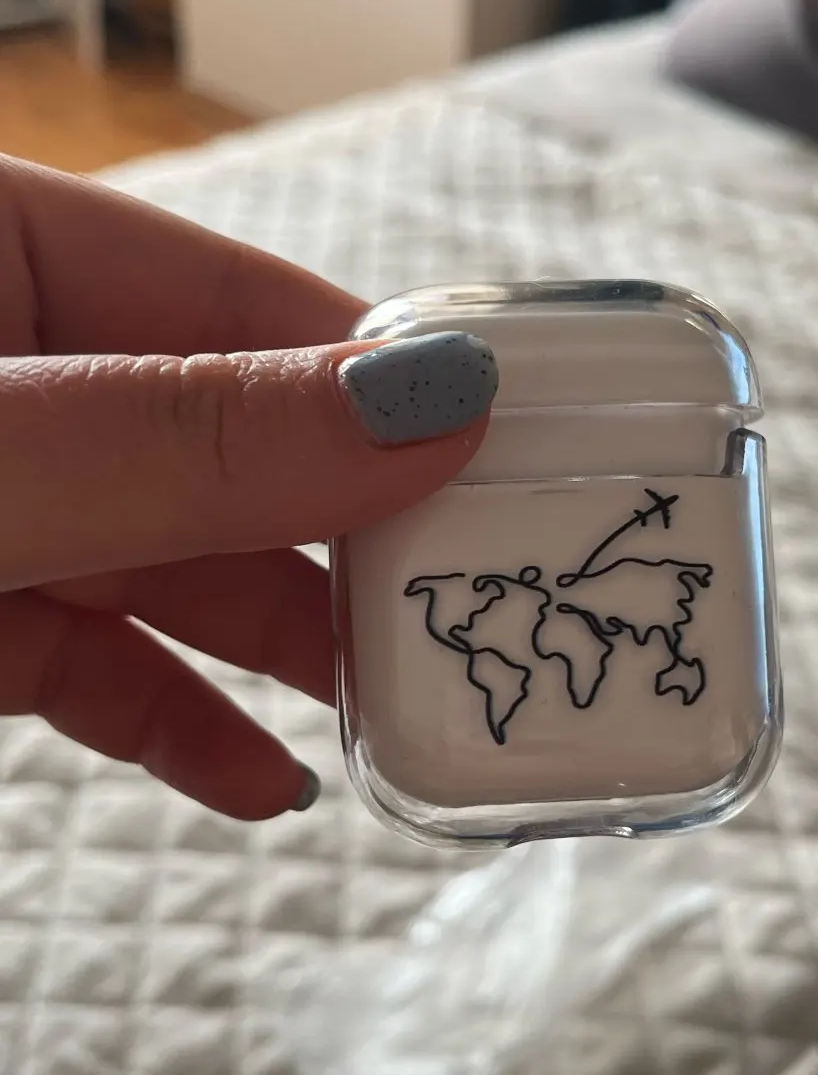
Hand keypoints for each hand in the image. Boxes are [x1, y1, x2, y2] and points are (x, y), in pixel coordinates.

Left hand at [0, 158, 496, 817]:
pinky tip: (265, 779)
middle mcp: (11, 377)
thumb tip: (429, 407)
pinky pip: (91, 668)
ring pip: (171, 565)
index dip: (374, 372)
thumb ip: (188, 440)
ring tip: (410, 704)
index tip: (511, 449)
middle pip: (225, 443)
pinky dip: (177, 723)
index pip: (228, 295)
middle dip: (349, 530)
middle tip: (484, 595)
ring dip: (289, 641)